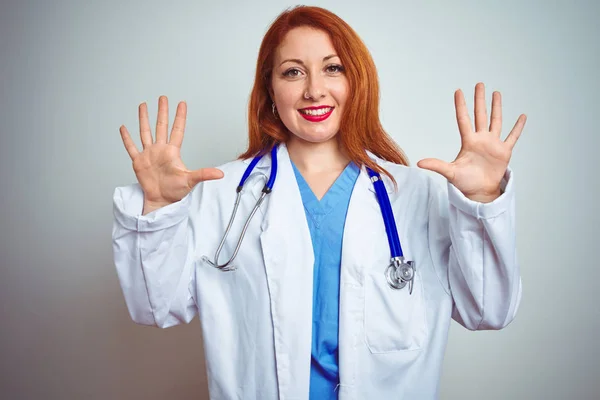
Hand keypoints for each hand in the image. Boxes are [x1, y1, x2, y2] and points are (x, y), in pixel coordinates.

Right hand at [119, 96, 223, 213]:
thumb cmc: (176, 192)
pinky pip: (131, 147)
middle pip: (161, 126)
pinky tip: (124, 128)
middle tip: (163, 98)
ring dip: (144, 119)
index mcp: (172, 152)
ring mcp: (149, 154)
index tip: (181, 103)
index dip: (179, 117)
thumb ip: (204, 174)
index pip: (177, 130)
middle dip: (162, 112)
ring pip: (145, 132)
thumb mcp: (191, 181)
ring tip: (143, 105)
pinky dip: (127, 138)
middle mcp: (160, 150)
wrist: (161, 201)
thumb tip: (220, 174)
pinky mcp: (139, 162)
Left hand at [417, 82, 526, 202]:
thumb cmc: (464, 182)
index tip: (458, 91)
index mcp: (468, 142)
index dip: (461, 105)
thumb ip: (436, 165)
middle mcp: (481, 139)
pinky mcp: (504, 151)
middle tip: (479, 84)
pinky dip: (518, 127)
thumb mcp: (450, 172)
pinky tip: (522, 116)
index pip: (464, 119)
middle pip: (480, 115)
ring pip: (496, 121)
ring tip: (496, 93)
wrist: (479, 192)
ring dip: (497, 107)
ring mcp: (493, 144)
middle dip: (480, 100)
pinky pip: (512, 136)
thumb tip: (419, 163)